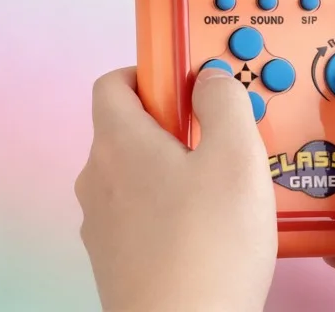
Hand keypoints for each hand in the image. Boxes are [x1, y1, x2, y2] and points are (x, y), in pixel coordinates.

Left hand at [75, 67, 276, 311]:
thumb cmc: (211, 242)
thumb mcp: (236, 155)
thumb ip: (224, 100)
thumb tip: (208, 77)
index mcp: (118, 143)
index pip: (114, 82)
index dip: (153, 72)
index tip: (194, 89)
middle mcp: (98, 179)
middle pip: (130, 126)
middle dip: (177, 122)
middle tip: (225, 139)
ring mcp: (101, 225)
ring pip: (138, 171)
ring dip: (177, 165)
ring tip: (226, 187)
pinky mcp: (114, 261)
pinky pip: (141, 210)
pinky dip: (170, 204)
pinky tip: (211, 227)